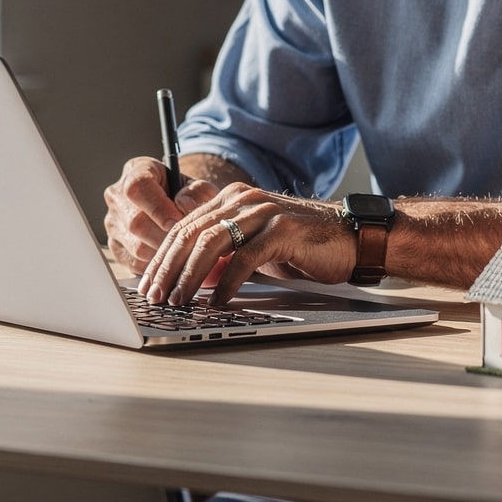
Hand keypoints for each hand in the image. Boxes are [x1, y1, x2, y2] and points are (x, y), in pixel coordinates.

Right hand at [102, 157, 215, 272]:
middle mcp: (117, 196)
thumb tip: (185, 205)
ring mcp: (113, 222)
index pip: (138, 188)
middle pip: (135, 223)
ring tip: (182, 248)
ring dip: (162, 252)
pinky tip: (171, 257)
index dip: (157, 208)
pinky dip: (155, 265)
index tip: (177, 221)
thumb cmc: (187, 194)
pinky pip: (134, 262)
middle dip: (165, 236)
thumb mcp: (199, 187)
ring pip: (135, 247)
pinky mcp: (115, 245)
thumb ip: (198, 192)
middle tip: (187, 241)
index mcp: (136, 171)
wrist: (177, 206)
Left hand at [138, 183, 356, 306]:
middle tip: (155, 297)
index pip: (185, 227)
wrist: (352, 239)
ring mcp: (265, 212)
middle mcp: (245, 199)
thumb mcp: (256, 247)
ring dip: (190, 277)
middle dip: (168, 269)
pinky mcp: (284, 230)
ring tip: (180, 301)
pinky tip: (217, 301)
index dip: (162, 258)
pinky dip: (227, 282)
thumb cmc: (304, 246)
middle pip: (192, 233)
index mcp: (233, 199)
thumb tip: (188, 281)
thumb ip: (224, 256)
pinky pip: (245, 258)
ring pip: (212, 243)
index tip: (149, 285)